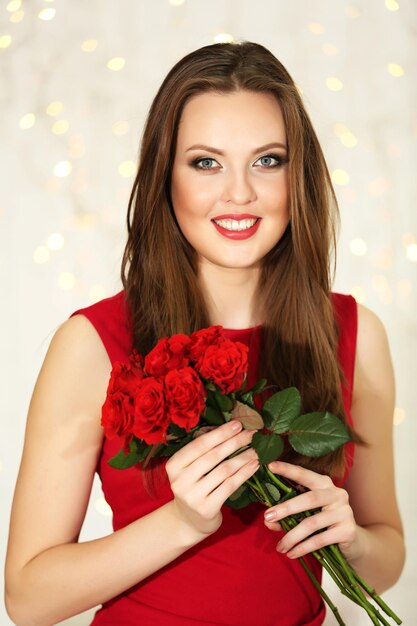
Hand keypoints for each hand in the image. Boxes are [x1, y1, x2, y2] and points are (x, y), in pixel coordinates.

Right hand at [166, 420, 258, 538]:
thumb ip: (202, 451)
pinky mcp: (206, 508)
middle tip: (251, 434)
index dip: (220, 433)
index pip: (199, 445)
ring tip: (256, 450)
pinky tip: (254, 466)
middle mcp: (180, 480)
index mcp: (174, 465)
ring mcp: (193, 496)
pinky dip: (244, 474)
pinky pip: (230, 486)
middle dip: (234, 442)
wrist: (188, 522)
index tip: (238, 424)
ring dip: (243, 458)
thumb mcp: (189, 469)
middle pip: (213, 456)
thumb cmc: (193, 487)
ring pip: (224, 470)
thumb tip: (230, 429)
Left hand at [263, 461, 359, 560]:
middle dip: (286, 508)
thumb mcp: (305, 516)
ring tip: (279, 547)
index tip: (271, 466)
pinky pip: (320, 540)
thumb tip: (268, 522)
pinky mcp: (348, 530)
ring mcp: (344, 511)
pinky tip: (292, 553)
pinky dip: (303, 547)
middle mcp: (336, 494)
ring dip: (292, 536)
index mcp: (324, 484)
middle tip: (267, 517)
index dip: (288, 469)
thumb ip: (287, 516)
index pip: (304, 474)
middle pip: (308, 499)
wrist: (353, 543)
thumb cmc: (324, 524)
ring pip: (312, 523)